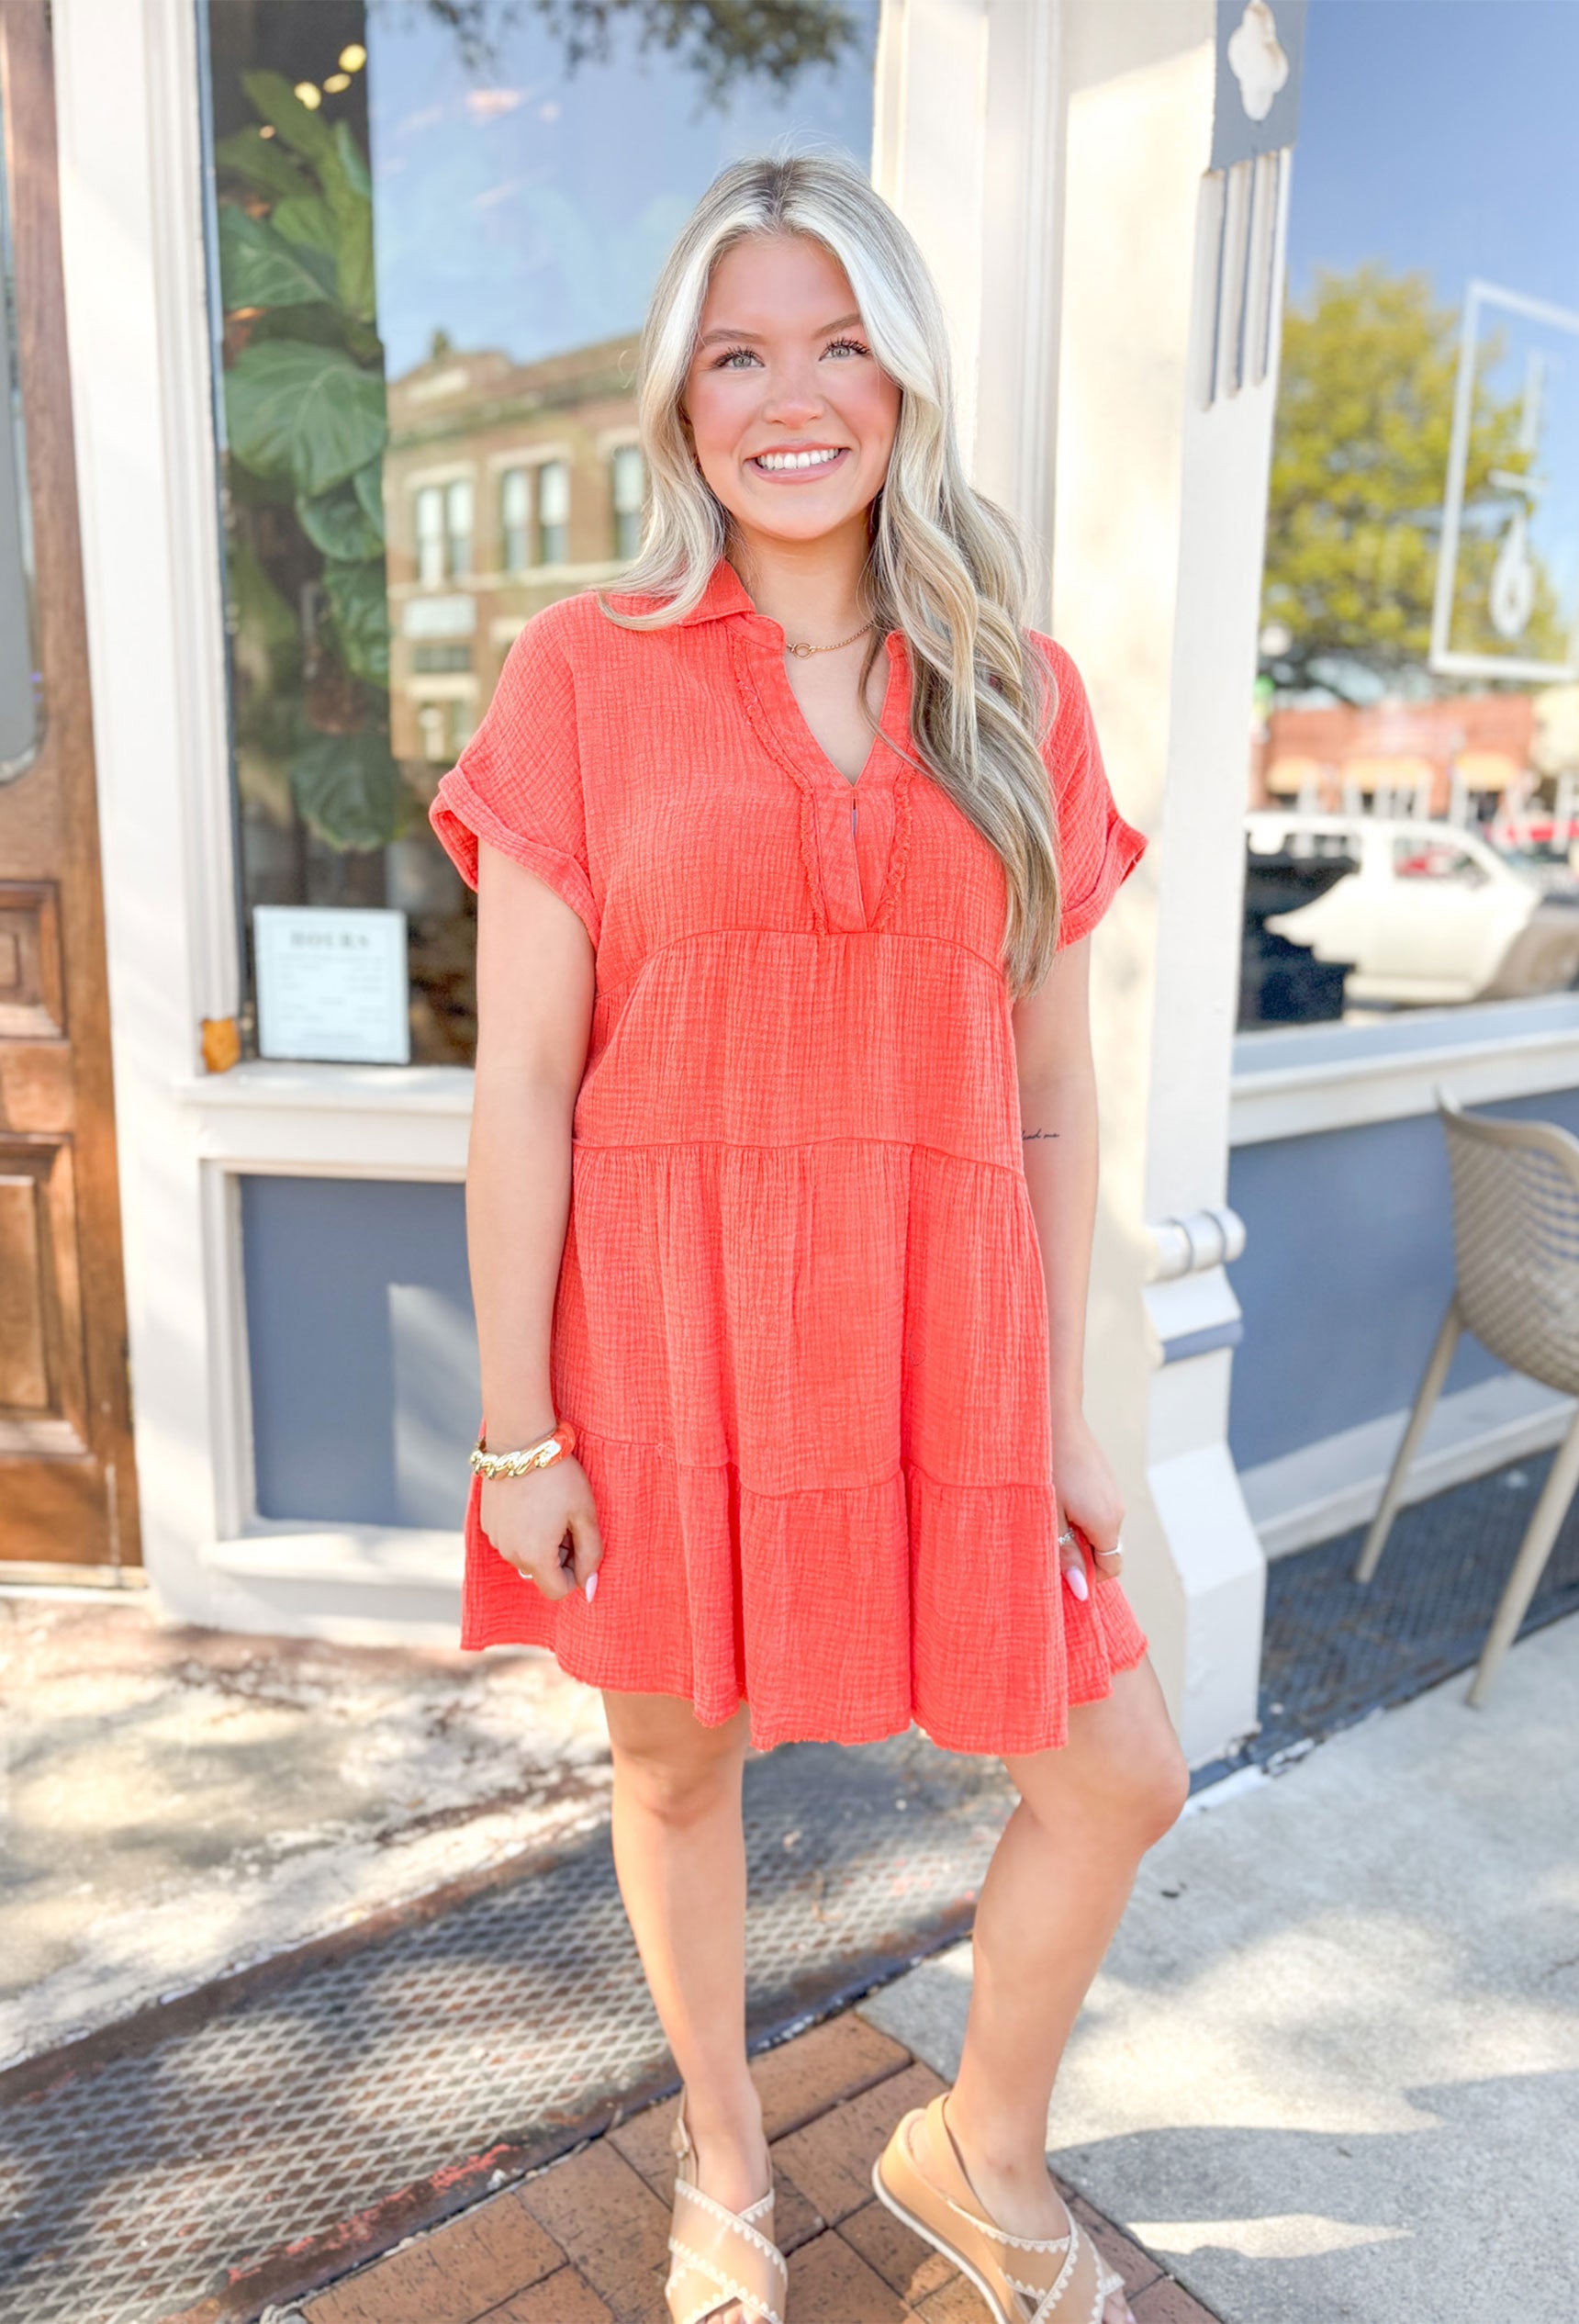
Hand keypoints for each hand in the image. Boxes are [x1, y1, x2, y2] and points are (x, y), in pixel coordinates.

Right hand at [480, 1457, 603, 1601]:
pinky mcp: (486, 1523)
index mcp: (535, 1557)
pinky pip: (510, 1540)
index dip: (575, 1571)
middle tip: (567, 1519)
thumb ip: (592, 1556)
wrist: (521, 1441)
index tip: (580, 1542)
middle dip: (559, 1555)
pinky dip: (524, 1530)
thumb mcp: (585, 1515)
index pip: (558, 1590)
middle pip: (541, 1573)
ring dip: (541, 1543)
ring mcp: (495, 1539)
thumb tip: (589, 1591)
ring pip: (525, 1556)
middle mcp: (510, 1554)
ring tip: (549, 1508)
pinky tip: (532, 1502)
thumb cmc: (559, 1478)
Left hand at [1053, 1408, 1124, 1598]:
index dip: (1087, 1574)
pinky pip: (1094, 1505)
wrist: (1053, 1417)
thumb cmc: (1046, 1467)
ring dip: (1074, 1527)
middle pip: (1103, 1547)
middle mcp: (1117, 1508)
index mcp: (1107, 1522)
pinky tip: (1054, 1491)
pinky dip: (1076, 1508)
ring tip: (1046, 1509)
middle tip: (1046, 1534)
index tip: (1060, 1566)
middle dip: (1078, 1549)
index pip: (1111, 1567)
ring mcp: (1111, 1490)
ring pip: (1096, 1525)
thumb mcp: (1048, 1516)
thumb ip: (1065, 1554)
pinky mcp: (1102, 1476)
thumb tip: (1082, 1589)